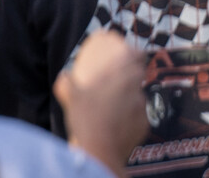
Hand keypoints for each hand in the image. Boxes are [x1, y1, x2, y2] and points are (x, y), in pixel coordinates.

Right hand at [57, 31, 151, 177]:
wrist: (99, 152)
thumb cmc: (87, 120)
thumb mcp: (72, 97)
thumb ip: (67, 82)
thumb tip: (64, 75)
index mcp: (123, 76)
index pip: (138, 56)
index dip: (135, 55)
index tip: (129, 57)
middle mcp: (136, 89)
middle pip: (137, 77)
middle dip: (128, 79)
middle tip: (115, 85)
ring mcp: (142, 108)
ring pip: (137, 98)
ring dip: (128, 101)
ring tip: (112, 109)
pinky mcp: (144, 125)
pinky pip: (138, 118)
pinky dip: (130, 119)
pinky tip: (116, 125)